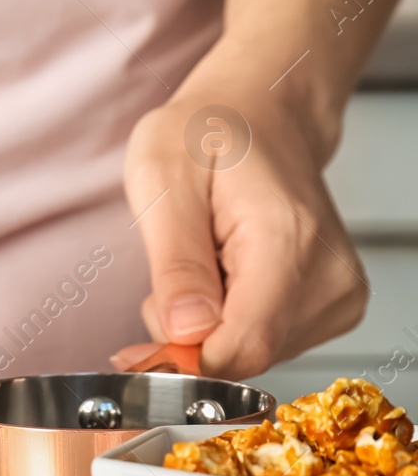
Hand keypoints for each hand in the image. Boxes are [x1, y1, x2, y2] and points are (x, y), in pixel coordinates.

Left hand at [113, 50, 368, 377]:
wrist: (262, 113)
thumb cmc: (209, 133)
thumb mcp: (162, 179)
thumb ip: (175, 261)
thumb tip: (185, 331)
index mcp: (287, 240)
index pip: (243, 346)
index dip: (182, 363)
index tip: (138, 351)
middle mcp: (327, 275)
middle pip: (243, 358)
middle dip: (187, 340)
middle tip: (165, 285)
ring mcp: (337, 294)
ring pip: (251, 357)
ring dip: (205, 330)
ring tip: (200, 266)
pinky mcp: (331, 307)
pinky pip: (263, 345)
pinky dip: (227, 324)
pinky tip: (223, 279)